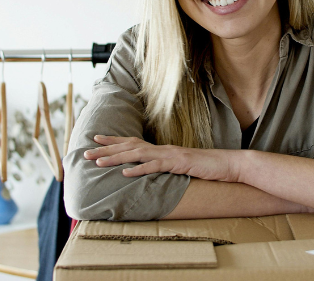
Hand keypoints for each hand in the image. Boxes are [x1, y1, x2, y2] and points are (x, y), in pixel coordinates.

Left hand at [83, 136, 242, 181]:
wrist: (228, 164)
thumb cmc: (206, 167)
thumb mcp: (181, 167)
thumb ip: (166, 167)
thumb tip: (152, 170)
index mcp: (162, 149)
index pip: (133, 142)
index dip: (114, 141)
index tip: (96, 139)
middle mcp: (163, 149)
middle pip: (129, 146)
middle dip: (106, 148)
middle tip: (85, 151)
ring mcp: (170, 155)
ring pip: (137, 154)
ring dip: (116, 158)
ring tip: (98, 161)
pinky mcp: (178, 163)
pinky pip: (156, 166)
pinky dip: (139, 169)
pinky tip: (125, 173)